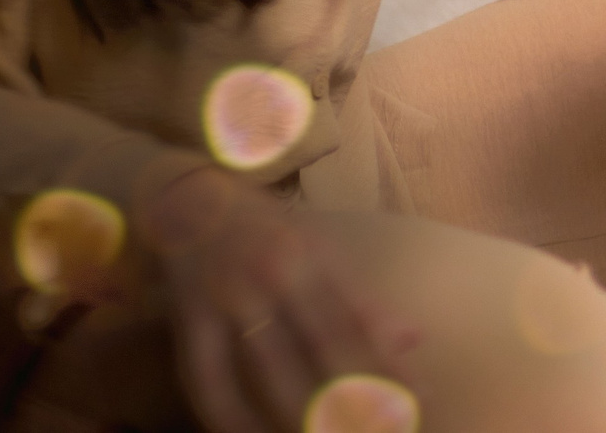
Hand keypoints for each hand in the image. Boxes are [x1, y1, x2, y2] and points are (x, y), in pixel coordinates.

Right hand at [140, 167, 417, 432]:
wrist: (187, 195)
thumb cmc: (265, 228)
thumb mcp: (320, 250)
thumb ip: (362, 300)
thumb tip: (414, 339)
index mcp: (315, 256)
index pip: (361, 322)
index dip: (388, 364)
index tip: (418, 399)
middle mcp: (275, 273)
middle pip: (324, 348)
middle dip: (354, 396)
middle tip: (380, 427)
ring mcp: (228, 295)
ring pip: (270, 370)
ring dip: (301, 415)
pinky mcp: (187, 318)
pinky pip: (208, 380)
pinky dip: (231, 417)